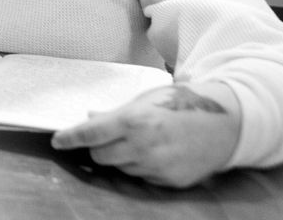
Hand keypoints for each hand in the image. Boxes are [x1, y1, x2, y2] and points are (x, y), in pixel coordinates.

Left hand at [51, 82, 240, 187]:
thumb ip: (115, 112)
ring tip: (137, 142)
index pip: (90, 133)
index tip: (57, 139)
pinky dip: (139, 167)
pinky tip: (153, 153)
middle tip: (104, 137)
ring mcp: (156, 167)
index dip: (70, 137)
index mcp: (133, 120)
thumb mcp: (146, 100)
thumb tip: (89, 118)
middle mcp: (142, 146)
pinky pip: (141, 178)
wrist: (225, 123)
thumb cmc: (181, 105)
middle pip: (100, 156)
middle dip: (97, 147)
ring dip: (119, 157)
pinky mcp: (168, 181)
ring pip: (120, 168)